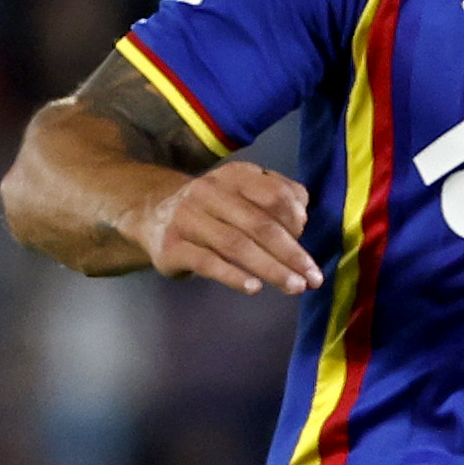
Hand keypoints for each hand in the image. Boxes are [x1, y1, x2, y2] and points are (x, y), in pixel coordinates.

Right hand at [139, 161, 319, 295]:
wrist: (151, 212)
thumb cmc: (214, 209)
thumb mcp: (243, 193)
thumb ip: (276, 199)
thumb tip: (302, 223)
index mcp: (235, 177)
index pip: (275, 195)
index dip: (297, 221)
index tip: (308, 243)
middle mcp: (210, 192)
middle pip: (259, 224)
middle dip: (291, 254)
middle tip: (313, 279)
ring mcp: (188, 217)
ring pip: (236, 244)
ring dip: (271, 268)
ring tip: (294, 287)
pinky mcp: (172, 245)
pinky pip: (207, 262)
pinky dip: (233, 276)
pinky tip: (254, 288)